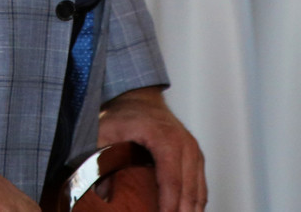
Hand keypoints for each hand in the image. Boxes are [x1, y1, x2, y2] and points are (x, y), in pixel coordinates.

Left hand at [97, 86, 205, 211]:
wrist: (141, 99)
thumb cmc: (125, 115)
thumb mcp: (105, 132)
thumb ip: (100, 161)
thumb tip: (100, 193)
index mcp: (163, 137)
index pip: (171, 178)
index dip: (168, 203)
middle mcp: (184, 143)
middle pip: (188, 188)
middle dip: (181, 211)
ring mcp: (193, 149)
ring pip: (198, 190)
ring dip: (190, 210)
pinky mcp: (195, 156)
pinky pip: (200, 185)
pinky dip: (195, 203)